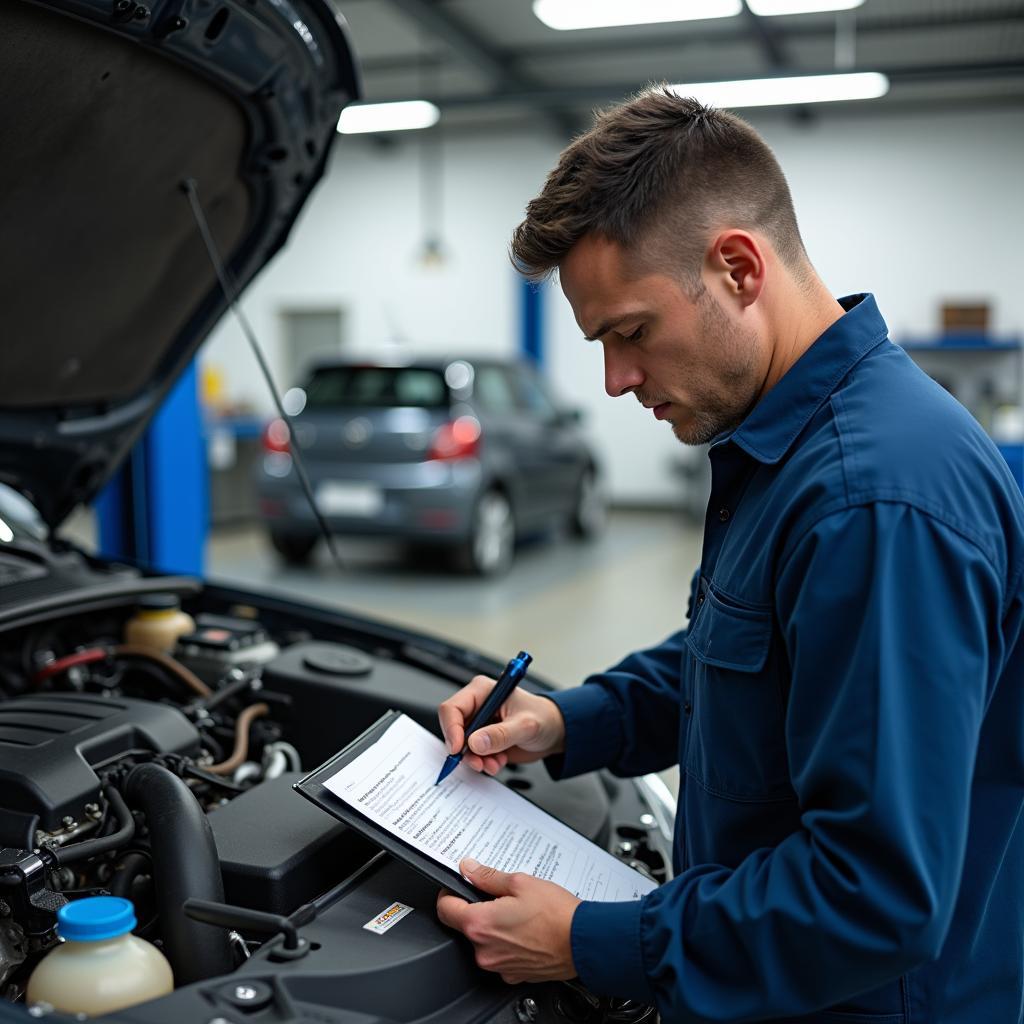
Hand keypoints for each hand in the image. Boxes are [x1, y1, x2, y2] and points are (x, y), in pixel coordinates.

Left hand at [436, 858, 580, 984]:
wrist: (583, 941)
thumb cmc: (556, 914)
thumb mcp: (520, 882)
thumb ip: (487, 876)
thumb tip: (468, 869)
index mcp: (480, 925)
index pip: (445, 909)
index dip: (449, 893)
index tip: (456, 887)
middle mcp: (484, 951)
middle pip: (466, 925)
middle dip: (479, 909)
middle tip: (501, 897)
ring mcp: (498, 967)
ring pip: (485, 941)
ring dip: (494, 927)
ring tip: (519, 914)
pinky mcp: (513, 975)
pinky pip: (501, 955)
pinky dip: (508, 943)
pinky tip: (526, 931)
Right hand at [438, 675, 565, 774]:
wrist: (555, 733)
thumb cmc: (544, 718)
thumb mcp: (525, 726)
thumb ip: (501, 734)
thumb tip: (475, 742)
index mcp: (483, 691)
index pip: (453, 708)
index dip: (452, 728)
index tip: (458, 748)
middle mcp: (478, 706)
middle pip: (454, 729)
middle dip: (465, 750)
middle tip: (479, 762)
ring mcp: (480, 724)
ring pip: (462, 746)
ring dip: (477, 760)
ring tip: (494, 764)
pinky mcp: (483, 740)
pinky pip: (473, 756)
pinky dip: (484, 763)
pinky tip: (499, 762)